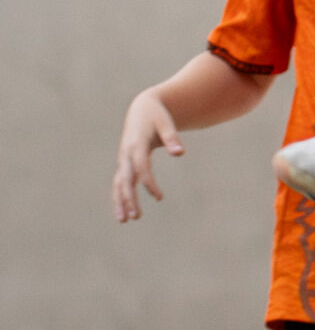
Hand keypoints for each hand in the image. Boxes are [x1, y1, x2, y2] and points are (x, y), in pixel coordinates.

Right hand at [111, 91, 181, 222]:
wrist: (141, 109)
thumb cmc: (157, 115)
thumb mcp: (165, 122)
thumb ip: (172, 137)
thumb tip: (180, 154)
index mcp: (136, 144)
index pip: (141, 167)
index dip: (149, 183)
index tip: (159, 197)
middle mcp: (126, 154)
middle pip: (125, 179)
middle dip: (129, 198)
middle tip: (135, 217)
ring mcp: (123, 159)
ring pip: (119, 183)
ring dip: (120, 201)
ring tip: (125, 221)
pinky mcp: (125, 163)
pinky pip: (121, 182)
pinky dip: (121, 196)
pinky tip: (125, 211)